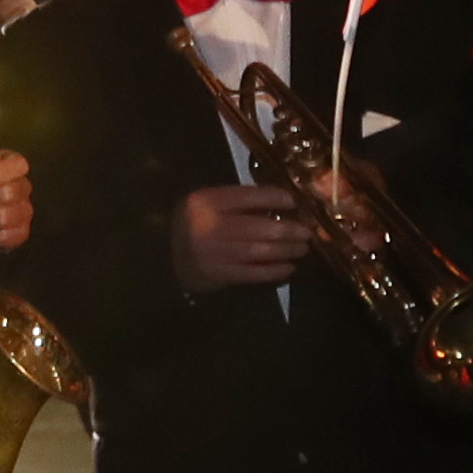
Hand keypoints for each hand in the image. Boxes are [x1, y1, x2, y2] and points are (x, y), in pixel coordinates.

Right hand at [168, 183, 311, 293]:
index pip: (247, 196)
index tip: (294, 202)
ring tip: (302, 248)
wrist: (165, 257)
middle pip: (258, 227)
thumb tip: (284, 203)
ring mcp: (213, 253)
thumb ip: (239, 201)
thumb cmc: (195, 224)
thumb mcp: (209, 203)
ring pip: (259, 251)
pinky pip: (252, 274)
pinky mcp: (217, 275)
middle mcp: (209, 227)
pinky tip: (288, 267)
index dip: (274, 198)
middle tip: (307, 231)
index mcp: (206, 202)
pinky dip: (273, 271)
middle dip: (288, 229)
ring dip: (286, 250)